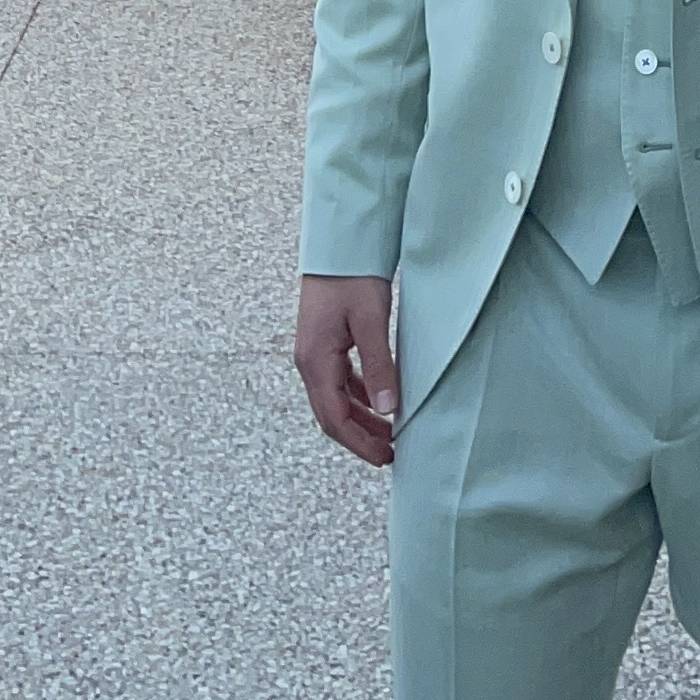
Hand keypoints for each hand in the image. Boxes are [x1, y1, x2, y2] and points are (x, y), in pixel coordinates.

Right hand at [295, 275, 398, 464]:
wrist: (339, 241)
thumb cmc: (352, 275)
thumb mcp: (371, 321)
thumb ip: (378, 367)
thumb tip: (387, 410)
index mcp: (315, 360)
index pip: (334, 419)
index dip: (359, 443)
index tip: (384, 458)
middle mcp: (309, 361)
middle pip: (330, 415)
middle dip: (359, 438)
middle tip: (390, 453)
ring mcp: (314, 352)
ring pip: (335, 399)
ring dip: (359, 419)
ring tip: (388, 433)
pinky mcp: (324, 342)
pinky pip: (338, 381)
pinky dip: (357, 397)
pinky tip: (376, 401)